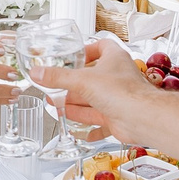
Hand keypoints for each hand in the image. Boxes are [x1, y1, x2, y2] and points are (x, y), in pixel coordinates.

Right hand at [41, 39, 165, 146]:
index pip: (101, 47)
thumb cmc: (121, 92)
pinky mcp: (118, 117)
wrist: (141, 118)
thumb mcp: (82, 81)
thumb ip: (58, 77)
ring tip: (55, 106)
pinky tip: (79, 132)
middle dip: (72, 85)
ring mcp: (118, 98)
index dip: (86, 50)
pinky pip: (101, 123)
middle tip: (54, 87)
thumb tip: (37, 73)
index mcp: (114, 59)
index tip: (72, 57)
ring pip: (93, 101)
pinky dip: (89, 127)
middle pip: (91, 78)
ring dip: (75, 105)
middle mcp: (117, 77)